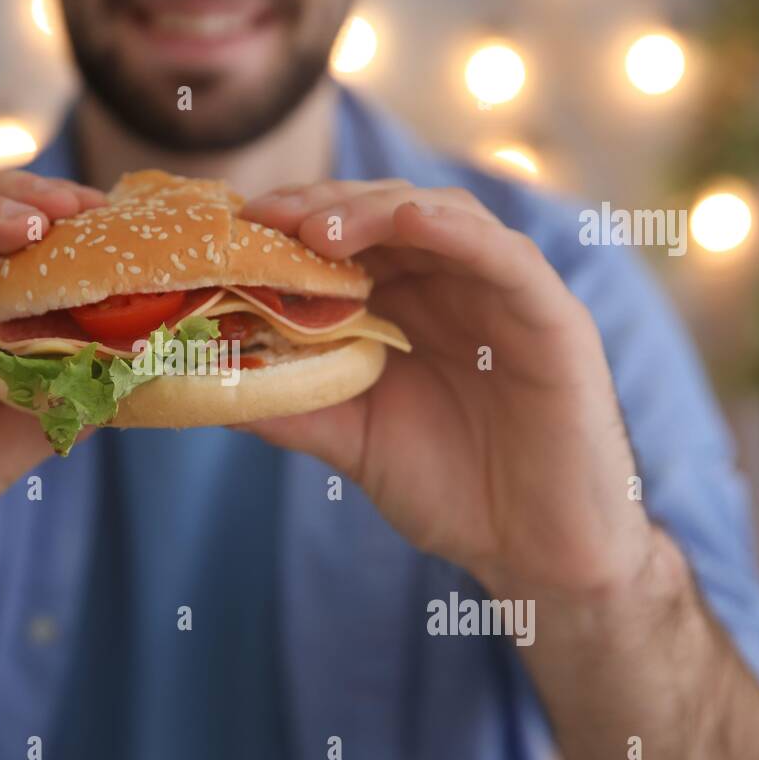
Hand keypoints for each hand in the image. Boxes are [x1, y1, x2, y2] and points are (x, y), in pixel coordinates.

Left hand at [241, 181, 654, 597]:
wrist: (534, 552)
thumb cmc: (451, 490)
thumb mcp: (353, 439)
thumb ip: (293, 405)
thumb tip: (206, 387)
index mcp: (410, 305)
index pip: (350, 238)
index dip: (293, 224)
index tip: (235, 229)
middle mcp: (454, 286)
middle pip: (386, 214)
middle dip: (322, 208)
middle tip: (265, 218)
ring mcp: (504, 295)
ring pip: (441, 218)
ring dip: (376, 210)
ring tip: (316, 227)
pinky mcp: (552, 317)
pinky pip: (507, 257)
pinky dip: (458, 231)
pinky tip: (410, 219)